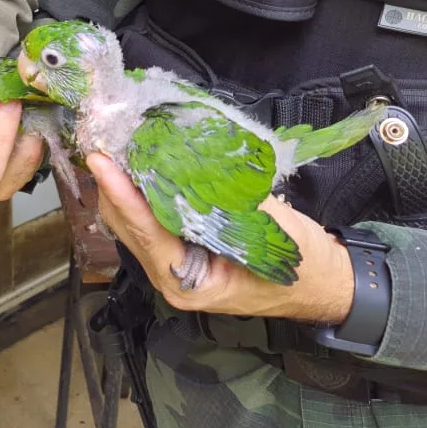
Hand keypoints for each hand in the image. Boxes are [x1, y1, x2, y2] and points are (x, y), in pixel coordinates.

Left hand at [88, 152, 354, 324]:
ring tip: (119, 146)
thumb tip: (194, 161)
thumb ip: (227, 200)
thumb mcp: (271, 230)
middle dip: (113, 185)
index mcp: (189, 283)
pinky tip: (143, 165)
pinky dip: (141, 193)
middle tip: (108, 141)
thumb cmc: (303, 265)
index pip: (146, 231)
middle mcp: (170, 278)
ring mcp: (171, 267)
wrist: (325, 286)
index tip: (101, 161)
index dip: (122, 194)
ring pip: (131, 223)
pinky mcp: (177, 251)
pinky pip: (147, 221)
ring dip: (123, 187)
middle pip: (126, 226)